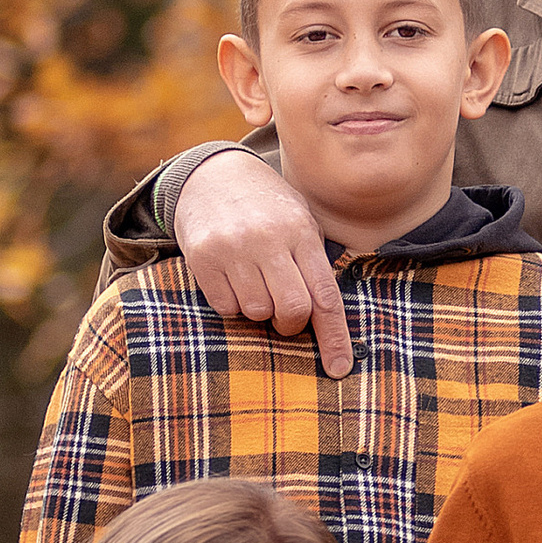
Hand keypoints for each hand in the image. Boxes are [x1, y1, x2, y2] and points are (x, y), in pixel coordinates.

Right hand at [175, 151, 354, 377]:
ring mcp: (232, 248)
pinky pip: (225, 307)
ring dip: (260, 309)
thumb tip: (329, 319)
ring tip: (255, 280)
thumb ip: (315, 262)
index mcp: (300, 231)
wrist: (212, 174)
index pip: (325, 295)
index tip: (339, 368)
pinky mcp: (202, 257)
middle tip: (286, 313)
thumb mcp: (300, 220)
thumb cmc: (266, 206)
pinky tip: (232, 277)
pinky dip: (232, 303)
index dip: (335, 336)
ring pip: (256, 311)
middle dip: (292, 323)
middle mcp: (267, 239)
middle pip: (292, 310)